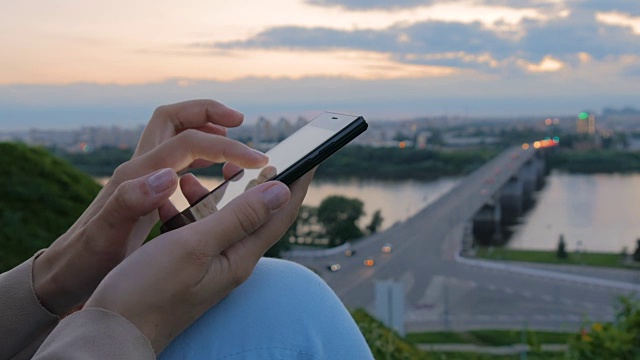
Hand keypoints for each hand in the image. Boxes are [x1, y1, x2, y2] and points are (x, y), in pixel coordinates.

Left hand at [32, 101, 264, 315]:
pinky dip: (196, 153)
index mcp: (138, 175)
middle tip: (240, 122)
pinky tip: (208, 172)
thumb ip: (131, 203)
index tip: (258, 161)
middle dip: (209, 112)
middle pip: (174, 117)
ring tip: (231, 144)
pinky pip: (173, 156)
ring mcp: (140, 176)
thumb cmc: (87, 260)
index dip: (228, 146)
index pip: (191, 142)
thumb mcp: (108, 237)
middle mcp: (138, 168)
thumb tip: (168, 176)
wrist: (65, 272)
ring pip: (174, 134)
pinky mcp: (142, 188)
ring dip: (204, 129)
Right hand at [85, 171, 313, 352]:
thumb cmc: (149, 293)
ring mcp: (208, 264)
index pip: (281, 214)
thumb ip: (238, 218)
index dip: (298, 182)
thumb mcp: (196, 247)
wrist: (110, 333)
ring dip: (213, 193)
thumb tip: (282, 190)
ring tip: (195, 175)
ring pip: (221, 218)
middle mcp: (230, 260)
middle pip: (254, 213)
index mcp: (240, 257)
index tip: (312, 155)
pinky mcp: (186, 265)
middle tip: (246, 156)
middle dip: (254, 182)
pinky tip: (169, 200)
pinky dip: (186, 209)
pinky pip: (196, 229)